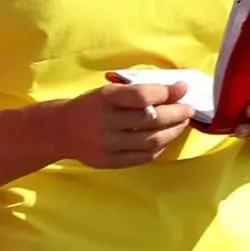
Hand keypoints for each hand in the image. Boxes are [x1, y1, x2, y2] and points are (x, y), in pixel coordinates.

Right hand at [59, 79, 193, 167]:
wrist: (61, 130)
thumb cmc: (92, 106)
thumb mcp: (110, 91)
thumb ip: (141, 90)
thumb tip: (179, 89)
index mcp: (105, 98)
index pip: (142, 96)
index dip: (167, 93)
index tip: (182, 88)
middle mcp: (105, 122)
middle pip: (151, 120)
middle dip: (177, 113)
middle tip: (188, 109)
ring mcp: (107, 145)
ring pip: (151, 140)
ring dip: (173, 132)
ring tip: (181, 123)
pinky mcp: (110, 162)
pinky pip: (143, 157)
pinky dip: (160, 147)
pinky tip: (166, 138)